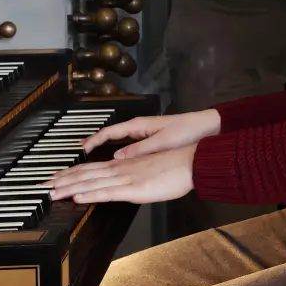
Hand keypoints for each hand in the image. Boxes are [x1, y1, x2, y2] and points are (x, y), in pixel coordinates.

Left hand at [45, 143, 196, 204]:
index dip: (70, 173)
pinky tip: (77, 197)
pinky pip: (108, 192)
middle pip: (84, 174)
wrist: (191, 162)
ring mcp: (125, 178)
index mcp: (123, 165)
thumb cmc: (175, 166)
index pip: (90, 169)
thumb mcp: (150, 170)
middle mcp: (120, 169)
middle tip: (40, 187)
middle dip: (61, 181)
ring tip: (50, 193)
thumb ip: (133, 174)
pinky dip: (90, 194)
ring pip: (91, 182)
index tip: (53, 178)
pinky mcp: (134, 189)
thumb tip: (122, 182)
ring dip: (68, 188)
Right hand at [82, 110, 221, 159]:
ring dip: (103, 148)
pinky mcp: (151, 139)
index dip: (93, 141)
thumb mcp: (162, 141)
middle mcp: (138, 127)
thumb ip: (139, 149)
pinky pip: (128, 145)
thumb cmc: (186, 131)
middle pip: (110, 135)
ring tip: (89, 158)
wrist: (207, 127)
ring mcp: (144, 133)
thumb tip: (116, 157)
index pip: (109, 132)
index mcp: (138, 125)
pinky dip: (117, 150)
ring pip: (117, 140)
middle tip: (79, 153)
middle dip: (93, 144)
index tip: (81, 150)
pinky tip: (113, 160)